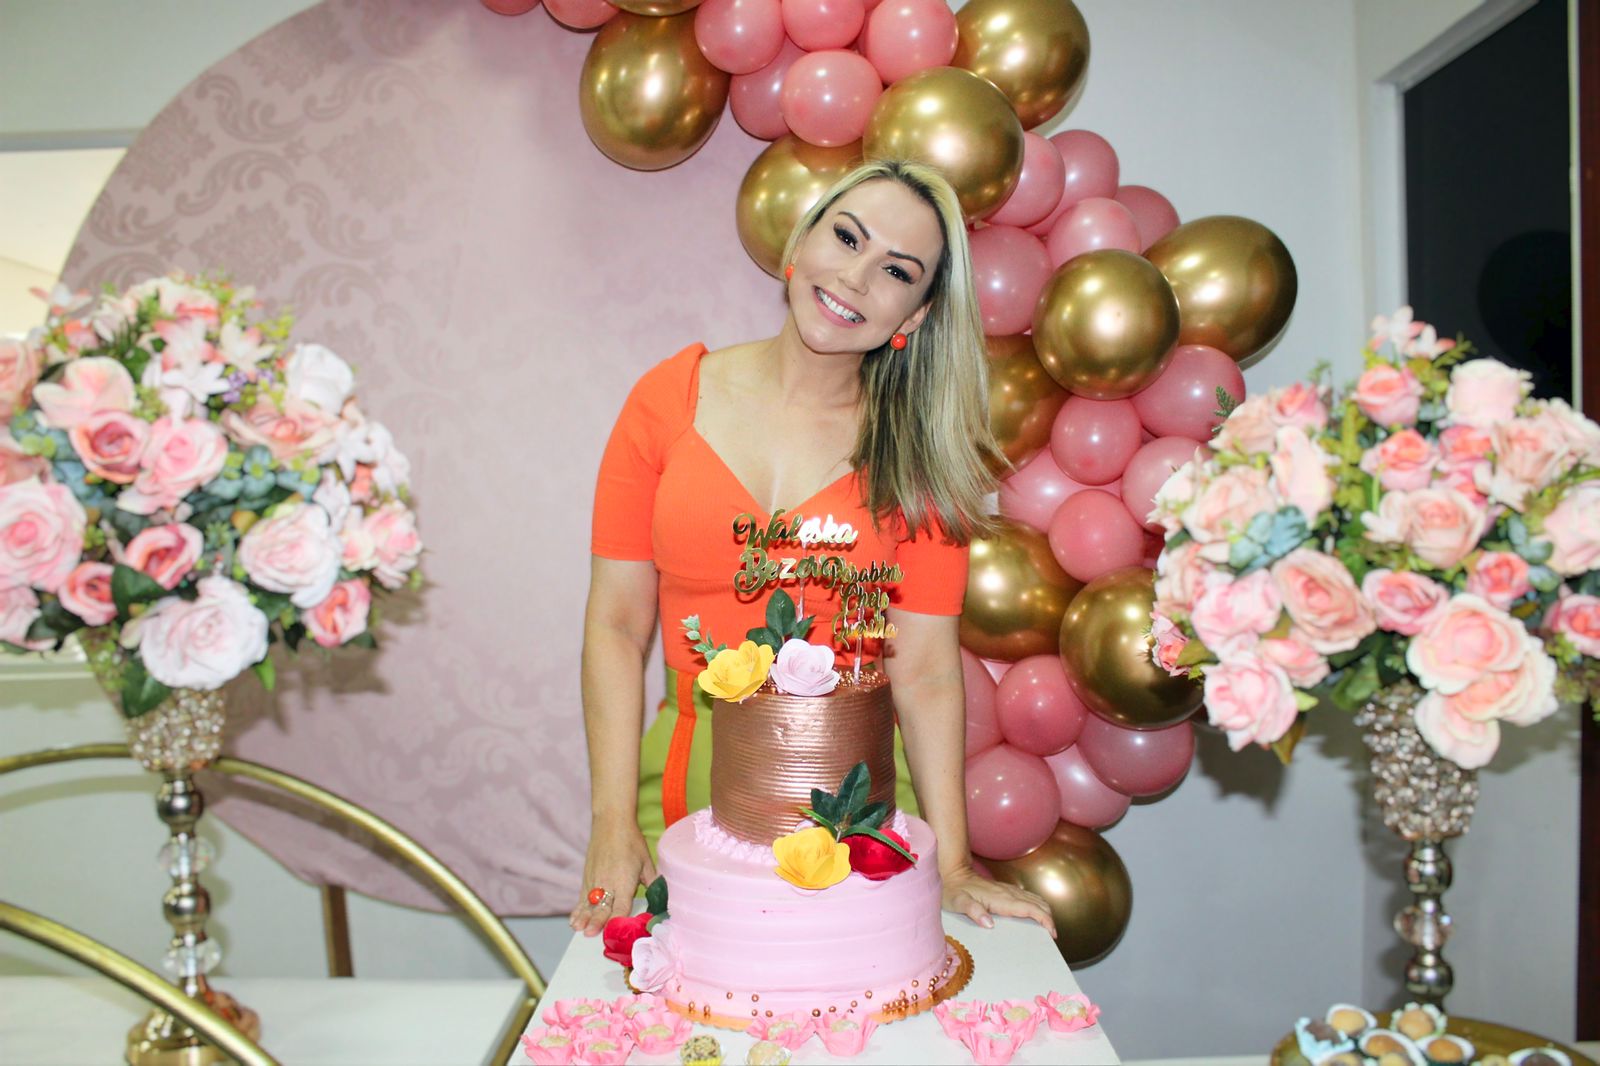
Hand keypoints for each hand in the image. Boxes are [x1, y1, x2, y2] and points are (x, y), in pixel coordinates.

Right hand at [568, 817, 655, 936]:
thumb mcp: (646, 862)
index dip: (618, 919)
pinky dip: (578, 910)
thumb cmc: (631, 841)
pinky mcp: (587, 877)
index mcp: (624, 881)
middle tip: (591, 934)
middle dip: (597, 921)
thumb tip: (662, 895)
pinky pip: (582, 898)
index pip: (622, 905)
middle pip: (602, 907)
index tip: (616, 932)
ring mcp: (595, 880)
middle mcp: (608, 882)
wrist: (611, 822)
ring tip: (580, 930)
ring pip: (589, 904)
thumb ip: (653, 881)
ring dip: (584, 918)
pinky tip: (574, 921)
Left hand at [941, 865, 1055, 937]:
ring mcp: (1007, 890)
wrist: (951, 873)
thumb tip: (990, 924)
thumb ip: (973, 911)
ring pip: (1035, 899)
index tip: (1052, 933)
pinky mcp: (1005, 890)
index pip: (1030, 908)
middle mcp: (1007, 892)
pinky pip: (1028, 897)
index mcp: (1000, 898)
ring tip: (1049, 928)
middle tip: (1053, 936)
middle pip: (1038, 903)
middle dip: (1049, 918)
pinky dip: (1038, 906)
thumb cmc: (952, 890)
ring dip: (1045, 912)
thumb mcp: (957, 903)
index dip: (1045, 920)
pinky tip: (1037, 915)